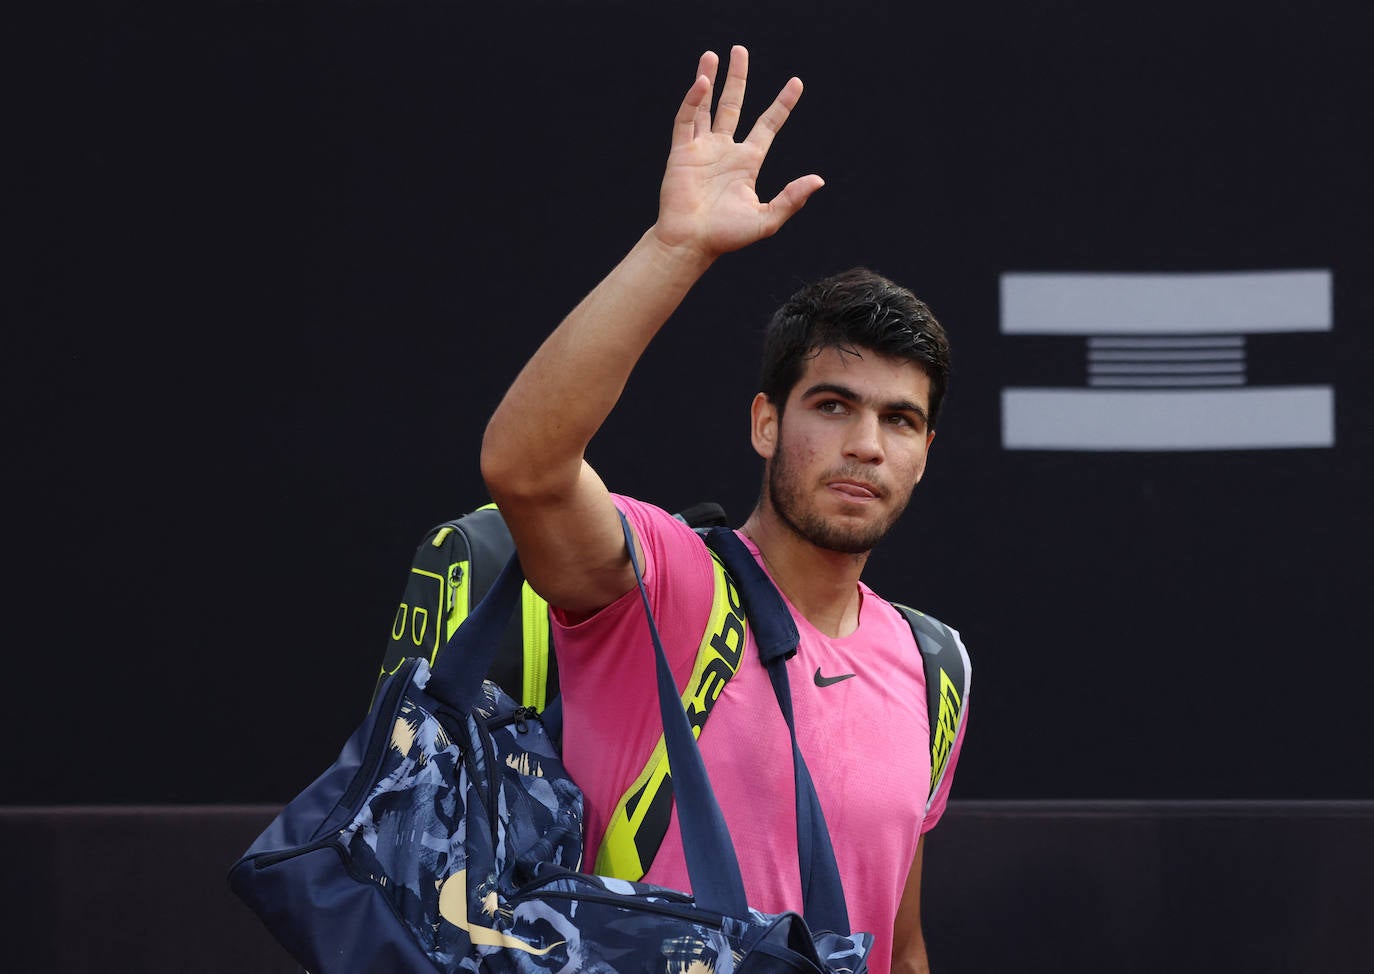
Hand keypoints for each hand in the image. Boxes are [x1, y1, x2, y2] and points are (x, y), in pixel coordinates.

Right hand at [652, 46, 823, 260]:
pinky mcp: (681, 152)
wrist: (690, 244)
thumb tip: (819, 180)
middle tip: (740, 50)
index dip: (782, 104)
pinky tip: (702, 82)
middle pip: (733, 104)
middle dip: (737, 78)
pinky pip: (686, 120)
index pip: (768, 125)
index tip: (796, 83)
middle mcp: (725, 151)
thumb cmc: (726, 236)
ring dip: (710, 79)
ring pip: (706, 106)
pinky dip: (693, 100)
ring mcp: (702, 149)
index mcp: (747, 162)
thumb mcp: (766, 220)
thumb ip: (791, 199)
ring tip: (713, 55)